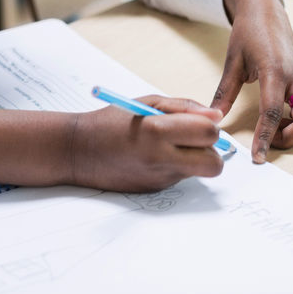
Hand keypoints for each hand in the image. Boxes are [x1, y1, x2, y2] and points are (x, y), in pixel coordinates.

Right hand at [67, 97, 225, 191]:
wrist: (77, 152)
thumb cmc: (110, 122)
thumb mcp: (147, 102)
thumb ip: (184, 107)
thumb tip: (215, 116)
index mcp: (157, 131)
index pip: (208, 133)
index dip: (210, 125)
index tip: (200, 121)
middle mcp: (160, 159)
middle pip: (213, 164)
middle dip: (212, 151)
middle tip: (195, 138)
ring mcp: (159, 179)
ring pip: (199, 172)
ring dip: (195, 158)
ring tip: (172, 145)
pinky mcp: (155, 191)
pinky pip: (181, 177)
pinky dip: (177, 166)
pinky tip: (156, 156)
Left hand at [213, 0, 292, 162]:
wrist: (265, 9)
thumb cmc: (248, 32)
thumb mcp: (232, 61)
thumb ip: (225, 93)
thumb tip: (214, 118)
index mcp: (274, 72)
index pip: (273, 113)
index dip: (265, 138)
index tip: (258, 157)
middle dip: (291, 137)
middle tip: (268, 138)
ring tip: (282, 126)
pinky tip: (291, 115)